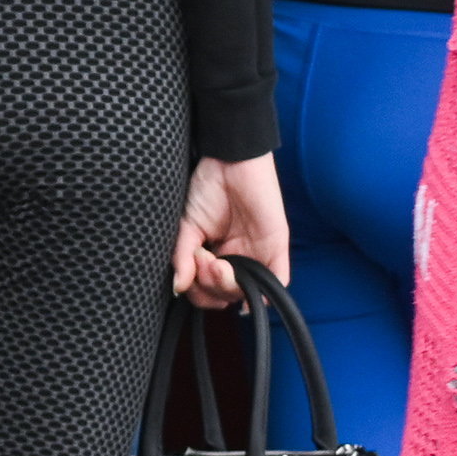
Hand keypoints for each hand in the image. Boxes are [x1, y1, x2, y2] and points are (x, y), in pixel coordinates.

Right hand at [174, 152, 289, 307]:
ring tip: (213, 262)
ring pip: (247, 291)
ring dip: (226, 287)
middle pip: (225, 293)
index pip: (207, 288)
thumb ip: (182, 257)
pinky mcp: (276, 246)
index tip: (188, 273)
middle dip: (209, 285)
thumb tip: (178, 287)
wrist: (230, 161)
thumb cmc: (207, 187)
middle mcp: (237, 257)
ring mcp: (257, 253)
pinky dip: (263, 293)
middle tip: (200, 259)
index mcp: (216, 254)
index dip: (197, 290)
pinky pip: (278, 279)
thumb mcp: (186, 226)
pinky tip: (246, 294)